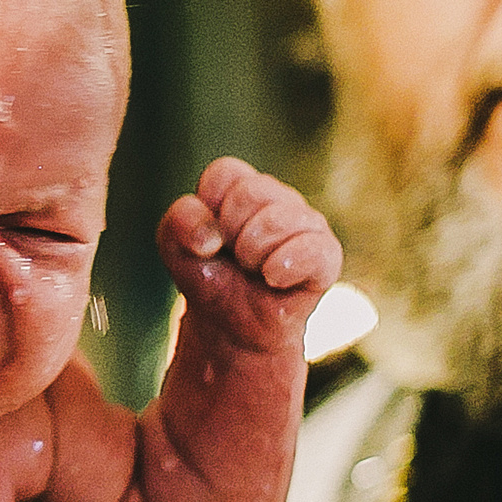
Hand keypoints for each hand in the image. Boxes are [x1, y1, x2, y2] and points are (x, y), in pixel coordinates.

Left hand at [157, 156, 342, 354]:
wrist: (233, 327)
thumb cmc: (210, 278)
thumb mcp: (174, 247)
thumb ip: (178, 223)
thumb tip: (211, 237)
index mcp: (244, 185)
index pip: (224, 173)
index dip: (207, 213)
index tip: (211, 239)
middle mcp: (279, 197)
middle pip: (250, 193)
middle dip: (230, 235)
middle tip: (234, 258)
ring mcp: (307, 223)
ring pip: (279, 219)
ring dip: (252, 255)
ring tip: (254, 271)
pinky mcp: (327, 254)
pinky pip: (313, 249)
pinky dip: (284, 267)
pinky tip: (273, 279)